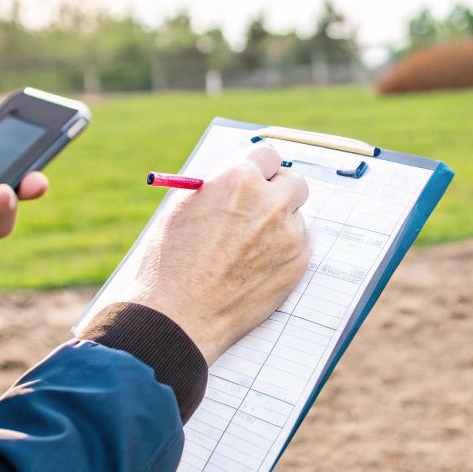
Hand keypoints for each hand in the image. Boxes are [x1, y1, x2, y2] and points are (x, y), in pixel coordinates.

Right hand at [126, 144, 310, 361]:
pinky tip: (256, 269)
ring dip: (281, 226)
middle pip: (293, 182)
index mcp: (238, 180)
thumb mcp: (184, 208)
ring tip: (247, 251)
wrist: (178, 317)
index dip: (260, 169)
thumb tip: (242, 179)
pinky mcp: (299, 263)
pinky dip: (285, 253)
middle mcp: (270, 202)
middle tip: (264, 208)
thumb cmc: (171, 263)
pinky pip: (300, 246)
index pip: (268, 155)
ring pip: (296, 218)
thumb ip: (219, 188)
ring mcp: (289, 234)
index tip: (258, 177)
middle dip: (279, 193)